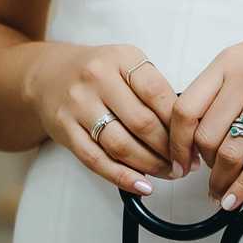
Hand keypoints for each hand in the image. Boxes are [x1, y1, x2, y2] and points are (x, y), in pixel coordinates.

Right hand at [27, 42, 182, 195]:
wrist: (49, 75)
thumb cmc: (98, 73)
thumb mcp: (127, 64)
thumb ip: (154, 89)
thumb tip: (187, 128)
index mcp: (122, 58)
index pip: (158, 94)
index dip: (180, 123)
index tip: (193, 141)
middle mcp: (98, 78)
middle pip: (142, 123)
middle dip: (169, 150)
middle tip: (184, 164)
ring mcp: (78, 104)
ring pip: (121, 144)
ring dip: (150, 165)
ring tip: (167, 173)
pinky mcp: (64, 129)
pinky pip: (96, 160)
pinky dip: (122, 176)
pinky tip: (141, 184)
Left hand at [167, 9, 242, 210]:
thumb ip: (227, 81)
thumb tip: (203, 119)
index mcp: (227, 62)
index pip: (184, 108)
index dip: (176, 141)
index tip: (179, 158)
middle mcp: (242, 80)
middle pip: (205, 135)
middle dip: (201, 164)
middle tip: (204, 176)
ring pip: (230, 152)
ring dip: (220, 181)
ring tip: (219, 193)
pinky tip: (236, 198)